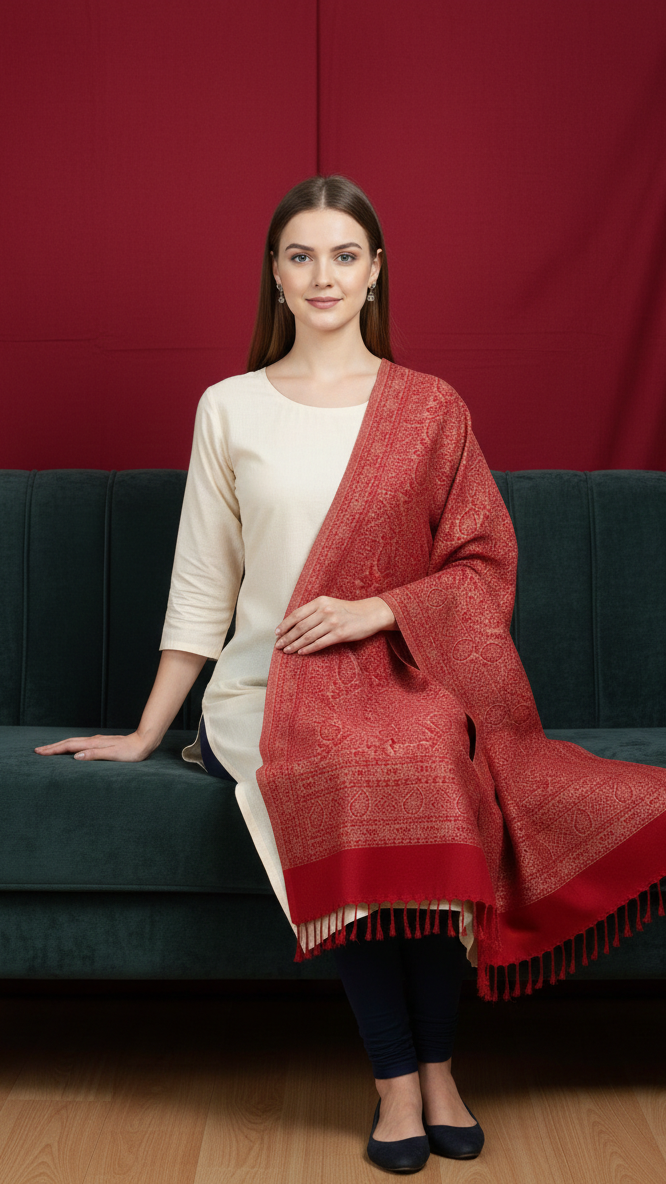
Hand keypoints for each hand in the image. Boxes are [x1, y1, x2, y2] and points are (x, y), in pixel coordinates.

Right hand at [34, 731, 155, 761]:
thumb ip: (95, 755)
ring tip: (49, 750)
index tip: (40, 752)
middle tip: (38, 751)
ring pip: (74, 742)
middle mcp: (93, 741)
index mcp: (93, 744)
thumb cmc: (131, 752)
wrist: (144, 742)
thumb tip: (76, 756)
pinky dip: (71, 746)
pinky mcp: (102, 743)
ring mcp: (97, 741)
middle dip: (52, 747)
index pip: (69, 746)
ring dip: (60, 746)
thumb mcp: (113, 755)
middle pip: (68, 742)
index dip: (54, 750)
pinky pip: (81, 744)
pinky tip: (72, 750)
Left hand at [274, 595, 395, 655]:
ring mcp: (333, 622)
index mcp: (320, 602)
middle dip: (287, 637)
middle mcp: (325, 611)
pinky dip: (309, 648)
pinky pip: (320, 643)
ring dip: (295, 645)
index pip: (297, 614)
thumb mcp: (330, 604)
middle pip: (300, 626)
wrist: (370, 614)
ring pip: (308, 636)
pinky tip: (301, 652)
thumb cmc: (348, 611)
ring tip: (287, 650)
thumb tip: (294, 624)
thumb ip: (314, 611)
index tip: (277, 633)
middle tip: (278, 645)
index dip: (285, 624)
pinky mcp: (340, 634)